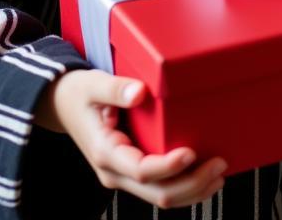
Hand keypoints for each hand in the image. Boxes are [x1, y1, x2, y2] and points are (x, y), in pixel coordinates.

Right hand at [35, 69, 226, 208]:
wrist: (62, 105)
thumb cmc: (80, 92)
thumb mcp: (93, 85)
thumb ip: (115, 89)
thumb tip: (139, 92)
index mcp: (105, 152)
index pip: (141, 170)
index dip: (169, 166)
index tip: (192, 152)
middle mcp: (114, 171)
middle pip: (157, 192)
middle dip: (192, 183)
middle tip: (220, 163)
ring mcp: (123, 175)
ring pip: (161, 197)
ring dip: (192, 190)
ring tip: (219, 173)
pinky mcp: (131, 172)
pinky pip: (159, 188)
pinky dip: (185, 187)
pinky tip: (205, 177)